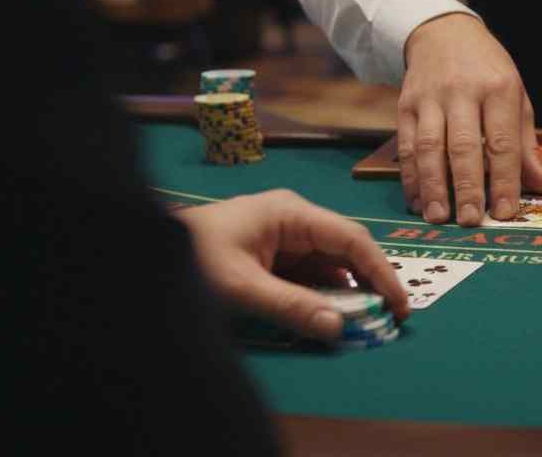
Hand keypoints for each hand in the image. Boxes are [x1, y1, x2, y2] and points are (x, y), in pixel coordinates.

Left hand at [177, 190, 409, 341]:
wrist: (142, 257)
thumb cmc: (189, 258)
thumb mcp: (239, 287)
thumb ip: (291, 306)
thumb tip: (339, 328)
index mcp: (290, 213)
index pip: (351, 239)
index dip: (381, 272)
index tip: (400, 306)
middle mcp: (293, 221)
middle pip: (345, 251)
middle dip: (369, 284)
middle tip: (389, 320)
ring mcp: (283, 239)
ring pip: (330, 266)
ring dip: (348, 294)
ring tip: (366, 323)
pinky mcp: (272, 259)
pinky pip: (310, 277)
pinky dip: (325, 297)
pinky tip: (333, 317)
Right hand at [398, 14, 541, 225]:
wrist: (444, 33)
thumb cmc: (488, 71)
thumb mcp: (516, 98)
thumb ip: (525, 145)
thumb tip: (541, 188)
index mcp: (499, 89)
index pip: (502, 141)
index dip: (504, 180)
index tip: (505, 212)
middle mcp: (463, 92)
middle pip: (463, 145)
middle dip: (466, 187)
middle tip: (469, 221)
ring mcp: (430, 98)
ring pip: (429, 147)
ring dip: (433, 186)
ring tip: (438, 217)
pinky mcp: (405, 105)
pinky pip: (406, 145)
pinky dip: (411, 176)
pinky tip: (417, 200)